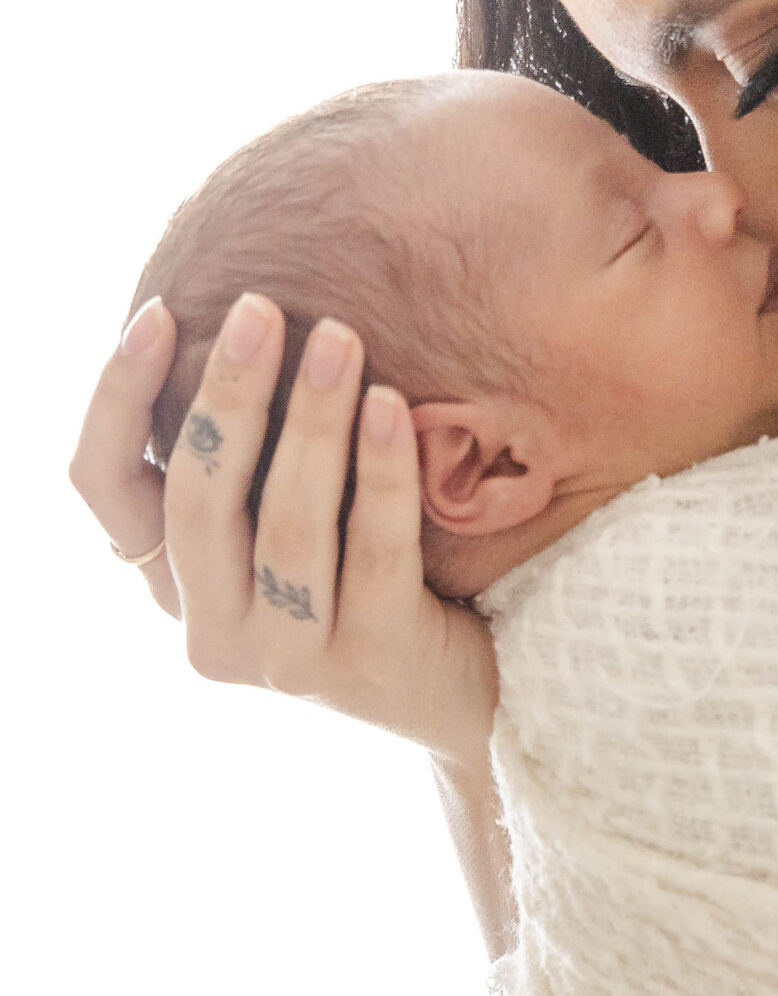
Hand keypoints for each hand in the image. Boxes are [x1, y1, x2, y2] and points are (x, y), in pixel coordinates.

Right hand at [70, 291, 496, 764]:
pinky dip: (382, 473)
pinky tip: (392, 407)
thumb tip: (234, 317)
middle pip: (195, 498)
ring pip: (285, 526)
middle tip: (262, 308)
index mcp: (172, 582)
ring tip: (339, 339)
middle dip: (227, 394)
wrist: (456, 687)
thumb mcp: (280, 515)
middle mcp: (212, 629)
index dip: (116, 399)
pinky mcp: (369, 661)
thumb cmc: (359, 571)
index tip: (160, 313)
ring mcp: (287, 656)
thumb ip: (243, 456)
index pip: (102, 486)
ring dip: (311, 423)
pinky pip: (375, 551)